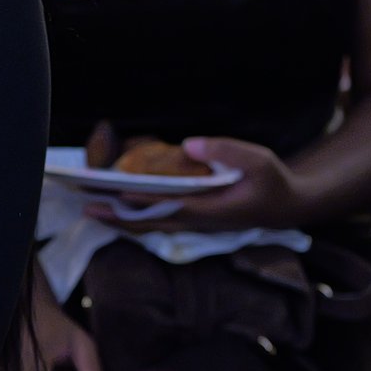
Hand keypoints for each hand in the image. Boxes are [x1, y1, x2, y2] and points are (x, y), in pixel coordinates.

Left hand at [87, 138, 306, 232]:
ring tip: (90, 208)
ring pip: (150, 225)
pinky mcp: (191, 220)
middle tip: (86, 206)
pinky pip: (156, 220)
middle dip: (118, 215)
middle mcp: (197, 221)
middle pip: (151, 222)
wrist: (285, 206)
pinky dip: (133, 215)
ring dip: (120, 218)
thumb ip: (226, 151)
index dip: (143, 200)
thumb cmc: (271, 182)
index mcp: (213, 210)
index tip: (116, 192)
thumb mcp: (259, 161)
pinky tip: (114, 206)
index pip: (170, 206)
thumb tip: (190, 145)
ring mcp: (193, 224)